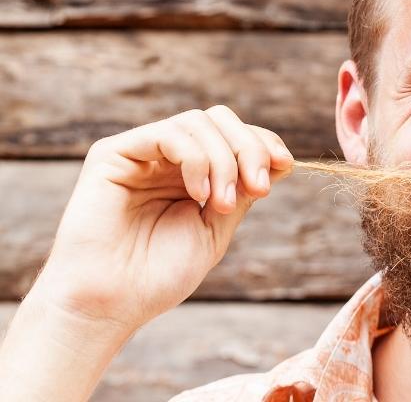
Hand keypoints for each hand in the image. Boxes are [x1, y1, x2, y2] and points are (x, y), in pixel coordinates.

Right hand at [31, 105, 294, 333]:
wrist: (113, 304)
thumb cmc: (160, 274)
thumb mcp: (217, 228)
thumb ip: (243, 191)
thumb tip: (279, 159)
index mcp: (192, 173)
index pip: (234, 136)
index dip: (264, 143)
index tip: (285, 166)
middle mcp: (166, 157)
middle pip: (220, 120)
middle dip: (249, 148)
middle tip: (258, 188)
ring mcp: (141, 152)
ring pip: (198, 122)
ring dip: (224, 160)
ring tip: (221, 204)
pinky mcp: (113, 153)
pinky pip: (168, 133)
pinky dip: (196, 159)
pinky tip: (198, 195)